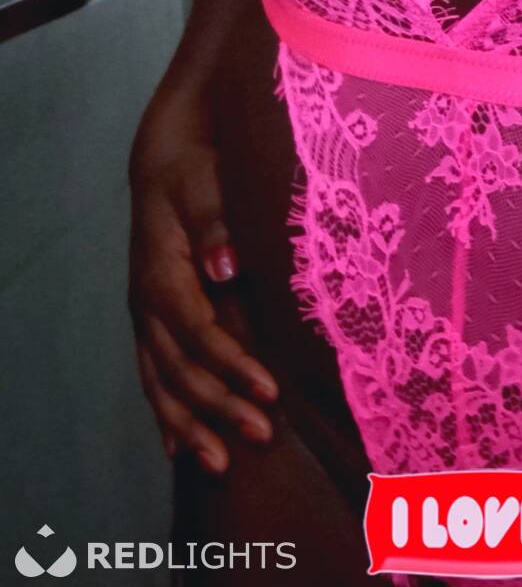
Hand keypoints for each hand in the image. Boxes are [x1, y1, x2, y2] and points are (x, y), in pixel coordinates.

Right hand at [127, 88, 278, 472]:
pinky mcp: (151, 321)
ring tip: (223, 463)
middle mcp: (147, 302)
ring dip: (192, 424)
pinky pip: (152, 376)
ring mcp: (145, 316)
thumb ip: (215, 222)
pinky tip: (179, 447)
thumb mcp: (204, 182)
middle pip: (181, 368)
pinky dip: (166, 412)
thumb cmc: (194, 169)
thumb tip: (225, 268)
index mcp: (162, 272)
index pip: (199, 330)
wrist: (164, 161)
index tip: (272, 391)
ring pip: (162, 382)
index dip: (233, 364)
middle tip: (262, 435)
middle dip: (220, 406)